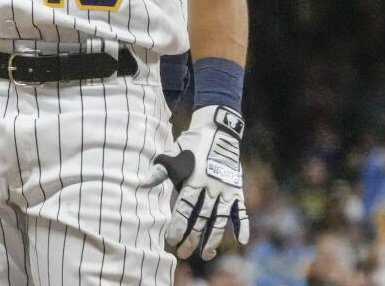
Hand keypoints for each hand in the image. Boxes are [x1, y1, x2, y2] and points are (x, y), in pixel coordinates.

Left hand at [144, 105, 248, 260]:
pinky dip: (242, 225)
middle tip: (183, 253)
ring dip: (213, 238)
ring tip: (206, 254)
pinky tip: (241, 241)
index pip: (185, 209)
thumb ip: (160, 170)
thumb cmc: (192, 143)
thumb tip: (142, 183)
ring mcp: (226, 190)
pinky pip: (241, 211)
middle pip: (201, 219)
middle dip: (192, 238)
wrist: (219, 129)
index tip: (171, 240)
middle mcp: (212, 188)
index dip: (178, 225)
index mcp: (194, 180)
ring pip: (220, 220)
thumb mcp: (174, 153)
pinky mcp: (237, 190)